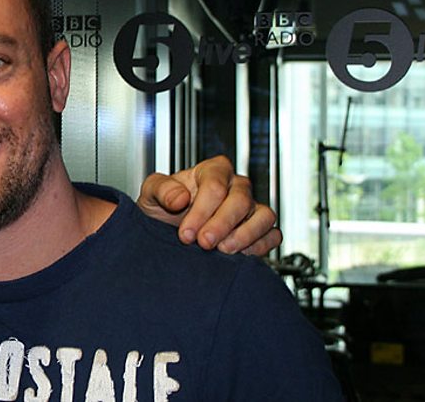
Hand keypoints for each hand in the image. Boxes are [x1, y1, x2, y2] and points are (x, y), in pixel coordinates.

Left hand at [138, 155, 280, 255]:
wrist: (167, 229)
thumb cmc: (163, 207)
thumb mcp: (151, 194)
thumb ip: (161, 189)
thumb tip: (180, 197)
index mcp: (212, 170)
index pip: (215, 186)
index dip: (200, 212)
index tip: (185, 232)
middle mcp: (236, 186)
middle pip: (240, 201)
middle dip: (220, 225)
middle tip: (203, 243)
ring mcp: (251, 207)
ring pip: (264, 216)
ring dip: (244, 236)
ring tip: (222, 250)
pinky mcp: (260, 229)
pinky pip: (273, 235)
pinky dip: (260, 246)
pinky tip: (238, 255)